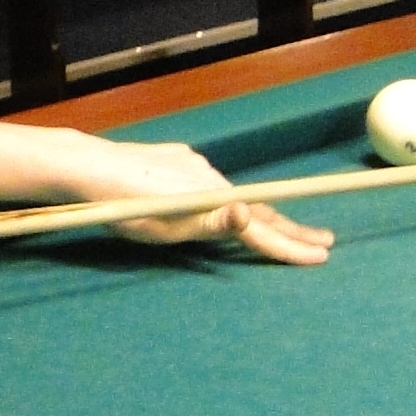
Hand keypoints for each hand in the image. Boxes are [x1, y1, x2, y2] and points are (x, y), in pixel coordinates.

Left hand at [75, 139, 332, 266]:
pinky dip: (222, 196)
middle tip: (324, 241)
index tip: (321, 257)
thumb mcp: (166, 226)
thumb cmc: (124, 206)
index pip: (261, 230)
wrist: (91, 165)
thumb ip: (211, 224)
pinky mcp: (179, 158)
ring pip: (234, 193)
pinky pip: (208, 181)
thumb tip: (250, 214)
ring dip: (259, 211)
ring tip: (282, 228)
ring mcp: (196, 166)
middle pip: (259, 208)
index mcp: (212, 202)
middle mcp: (212, 179)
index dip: (291, 246)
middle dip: (292, 228)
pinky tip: (217, 202)